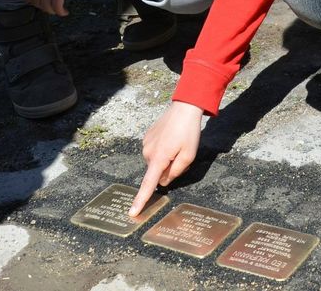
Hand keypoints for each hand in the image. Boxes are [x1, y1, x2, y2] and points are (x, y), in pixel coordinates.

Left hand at [21, 0, 75, 16]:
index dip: (31, 0)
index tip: (38, 1)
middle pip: (37, 3)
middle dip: (44, 6)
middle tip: (51, 6)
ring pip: (46, 7)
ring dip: (53, 11)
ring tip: (59, 10)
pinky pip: (57, 8)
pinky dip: (61, 12)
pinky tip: (65, 12)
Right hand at [129, 101, 204, 215]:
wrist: (184, 107)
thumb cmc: (189, 132)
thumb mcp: (189, 156)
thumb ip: (176, 172)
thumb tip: (163, 181)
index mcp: (159, 158)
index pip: (148, 184)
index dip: (141, 199)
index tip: (132, 213)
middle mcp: (148, 152)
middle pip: (158, 172)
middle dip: (169, 169)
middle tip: (182, 154)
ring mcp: (146, 144)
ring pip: (157, 162)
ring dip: (167, 159)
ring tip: (178, 144)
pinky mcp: (146, 137)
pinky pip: (155, 152)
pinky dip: (163, 150)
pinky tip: (172, 138)